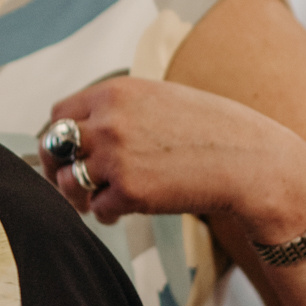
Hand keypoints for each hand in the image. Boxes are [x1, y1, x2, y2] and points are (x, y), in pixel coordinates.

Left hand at [42, 76, 305, 242]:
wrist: (250, 160)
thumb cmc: (210, 131)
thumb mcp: (159, 100)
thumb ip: (119, 111)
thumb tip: (79, 134)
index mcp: (115, 92)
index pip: (60, 115)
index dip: (59, 139)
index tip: (66, 155)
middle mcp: (109, 121)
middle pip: (55, 147)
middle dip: (58, 168)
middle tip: (71, 184)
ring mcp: (117, 156)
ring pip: (70, 182)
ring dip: (82, 195)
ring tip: (104, 199)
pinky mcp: (129, 191)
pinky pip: (98, 209)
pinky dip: (108, 213)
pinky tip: (127, 210)